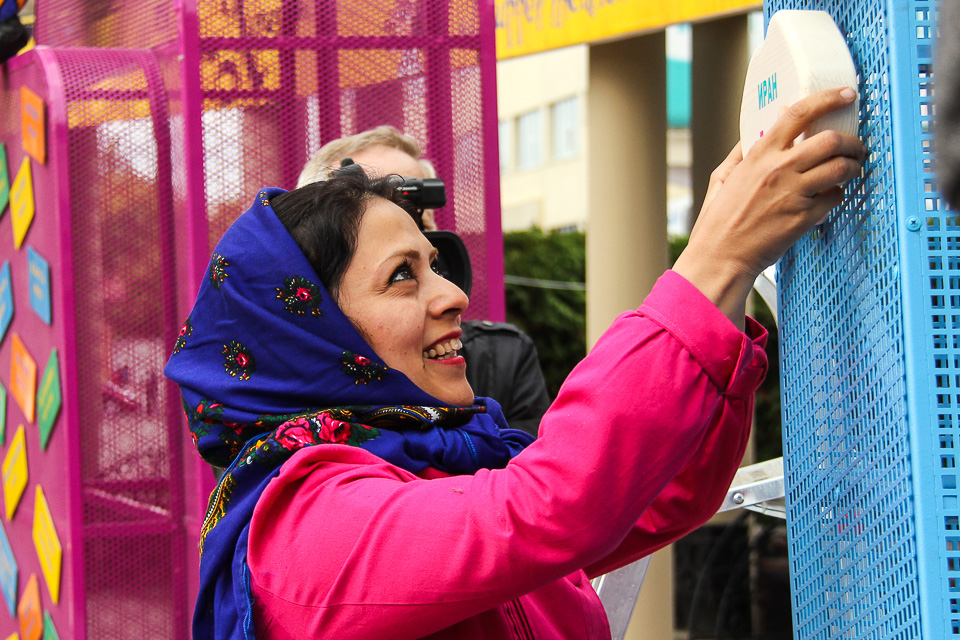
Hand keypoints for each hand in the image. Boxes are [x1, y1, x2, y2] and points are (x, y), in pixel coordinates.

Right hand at [674, 87, 865, 327]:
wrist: (721, 256)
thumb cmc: (719, 220)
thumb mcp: (723, 177)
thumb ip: (745, 149)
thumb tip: (768, 124)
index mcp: (759, 155)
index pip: (799, 114)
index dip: (828, 99)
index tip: (846, 94)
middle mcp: (779, 170)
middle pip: (831, 140)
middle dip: (852, 141)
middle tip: (856, 145)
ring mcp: (794, 194)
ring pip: (841, 168)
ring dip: (854, 166)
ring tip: (852, 169)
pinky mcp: (804, 218)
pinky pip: (835, 197)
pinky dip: (838, 194)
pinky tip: (831, 195)